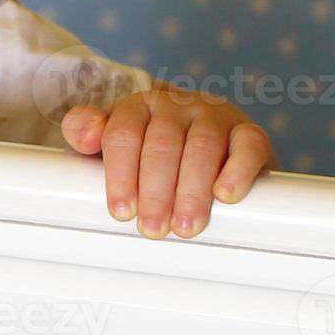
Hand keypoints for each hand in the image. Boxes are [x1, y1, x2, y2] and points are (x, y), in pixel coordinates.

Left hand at [60, 85, 277, 239]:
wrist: (211, 135)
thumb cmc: (151, 146)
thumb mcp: (113, 138)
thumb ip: (86, 130)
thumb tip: (85, 135)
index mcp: (139, 106)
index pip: (123, 135)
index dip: (121, 175)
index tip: (122, 212)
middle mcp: (177, 106)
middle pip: (161, 145)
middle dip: (155, 191)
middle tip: (152, 228)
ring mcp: (215, 116)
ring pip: (202, 148)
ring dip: (192, 191)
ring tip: (185, 226)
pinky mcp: (249, 132)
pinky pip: (247, 145)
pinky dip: (237, 171)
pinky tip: (225, 196)